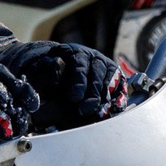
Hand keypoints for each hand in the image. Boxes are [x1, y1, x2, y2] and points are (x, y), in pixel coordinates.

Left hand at [6, 42, 131, 129]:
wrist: (62, 75)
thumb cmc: (52, 76)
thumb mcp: (45, 71)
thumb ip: (49, 71)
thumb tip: (56, 66)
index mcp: (74, 52)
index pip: (79, 65)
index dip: (78, 81)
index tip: (74, 97)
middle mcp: (93, 57)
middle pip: (97, 74)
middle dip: (92, 94)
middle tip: (85, 110)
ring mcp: (106, 67)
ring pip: (110, 80)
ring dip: (106, 98)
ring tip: (101, 113)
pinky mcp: (115, 77)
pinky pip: (120, 85)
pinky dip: (119, 97)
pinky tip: (116, 107)